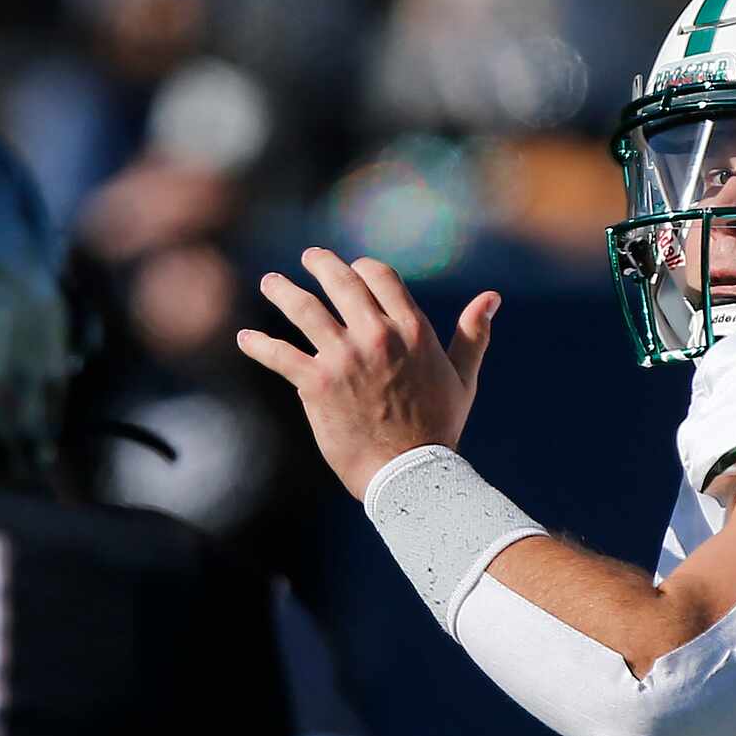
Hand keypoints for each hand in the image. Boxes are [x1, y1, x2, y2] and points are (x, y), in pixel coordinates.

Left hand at [237, 248, 497, 496]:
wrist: (410, 476)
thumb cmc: (439, 430)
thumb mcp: (462, 378)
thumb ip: (472, 334)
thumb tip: (490, 297)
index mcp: (412, 329)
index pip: (379, 277)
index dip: (362, 269)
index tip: (350, 270)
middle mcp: (377, 334)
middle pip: (340, 282)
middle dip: (320, 265)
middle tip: (308, 259)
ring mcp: (344, 357)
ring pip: (304, 309)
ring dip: (282, 291)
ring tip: (270, 283)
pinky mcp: (317, 383)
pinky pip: (279, 354)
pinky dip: (258, 345)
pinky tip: (245, 340)